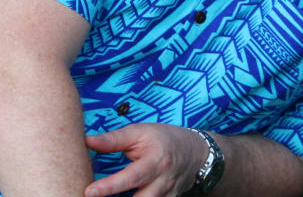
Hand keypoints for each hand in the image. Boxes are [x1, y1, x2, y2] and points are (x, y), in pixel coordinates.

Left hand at [83, 124, 208, 196]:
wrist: (195, 151)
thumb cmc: (164, 139)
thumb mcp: (141, 132)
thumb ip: (114, 139)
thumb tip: (86, 141)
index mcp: (156, 160)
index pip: (132, 176)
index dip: (110, 186)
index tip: (89, 191)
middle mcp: (163, 181)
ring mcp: (167, 195)